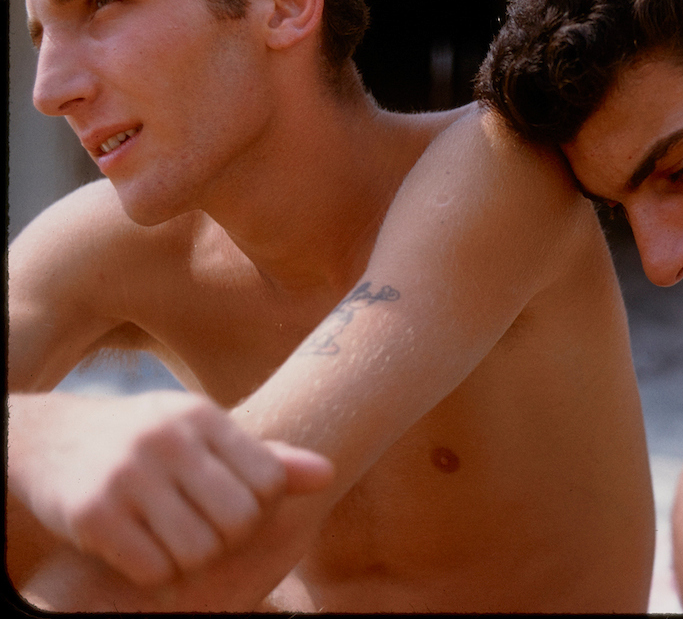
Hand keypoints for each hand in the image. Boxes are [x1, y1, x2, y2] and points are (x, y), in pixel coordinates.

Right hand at [7, 390, 333, 587]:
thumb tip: (329, 473)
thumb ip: (267, 457)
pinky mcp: (93, 513)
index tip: (233, 505)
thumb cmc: (147, 439)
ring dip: (191, 558)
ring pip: (199, 550)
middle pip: (239, 521)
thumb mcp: (203, 432)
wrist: (48, 437)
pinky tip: (140, 548)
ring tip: (172, 538)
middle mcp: (168, 440)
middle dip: (229, 538)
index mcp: (202, 416)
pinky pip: (153, 568)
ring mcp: (128, 475)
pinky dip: (154, 571)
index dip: (260, 507)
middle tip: (204, 529)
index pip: (269, 482)